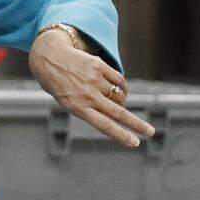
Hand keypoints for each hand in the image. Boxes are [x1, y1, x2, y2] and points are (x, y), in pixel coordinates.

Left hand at [28, 29, 155, 147]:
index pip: (105, 125)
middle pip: (119, 113)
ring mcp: (94, 79)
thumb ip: (88, 109)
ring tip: (119, 102)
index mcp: (78, 108)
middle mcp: (87, 95)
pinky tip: (121, 90)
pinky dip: (123, 87)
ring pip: (120, 96)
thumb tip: (117, 111)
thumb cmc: (58, 83)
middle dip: (137, 124)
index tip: (135, 143)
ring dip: (123, 102)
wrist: (49, 56)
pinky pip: (119, 80)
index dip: (122, 135)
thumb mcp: (67, 102)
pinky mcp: (98, 65)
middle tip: (150, 132)